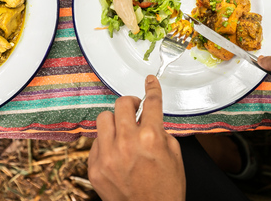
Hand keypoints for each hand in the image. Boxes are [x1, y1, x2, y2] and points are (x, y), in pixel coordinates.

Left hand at [88, 75, 185, 200]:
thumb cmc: (165, 190)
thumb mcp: (175, 155)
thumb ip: (162, 132)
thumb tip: (151, 119)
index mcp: (151, 138)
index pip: (151, 102)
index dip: (152, 88)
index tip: (150, 81)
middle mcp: (127, 143)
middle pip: (122, 104)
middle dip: (131, 102)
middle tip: (136, 108)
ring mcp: (108, 155)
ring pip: (104, 119)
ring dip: (116, 120)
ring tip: (123, 129)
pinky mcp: (95, 167)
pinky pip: (96, 142)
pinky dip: (107, 141)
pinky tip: (116, 150)